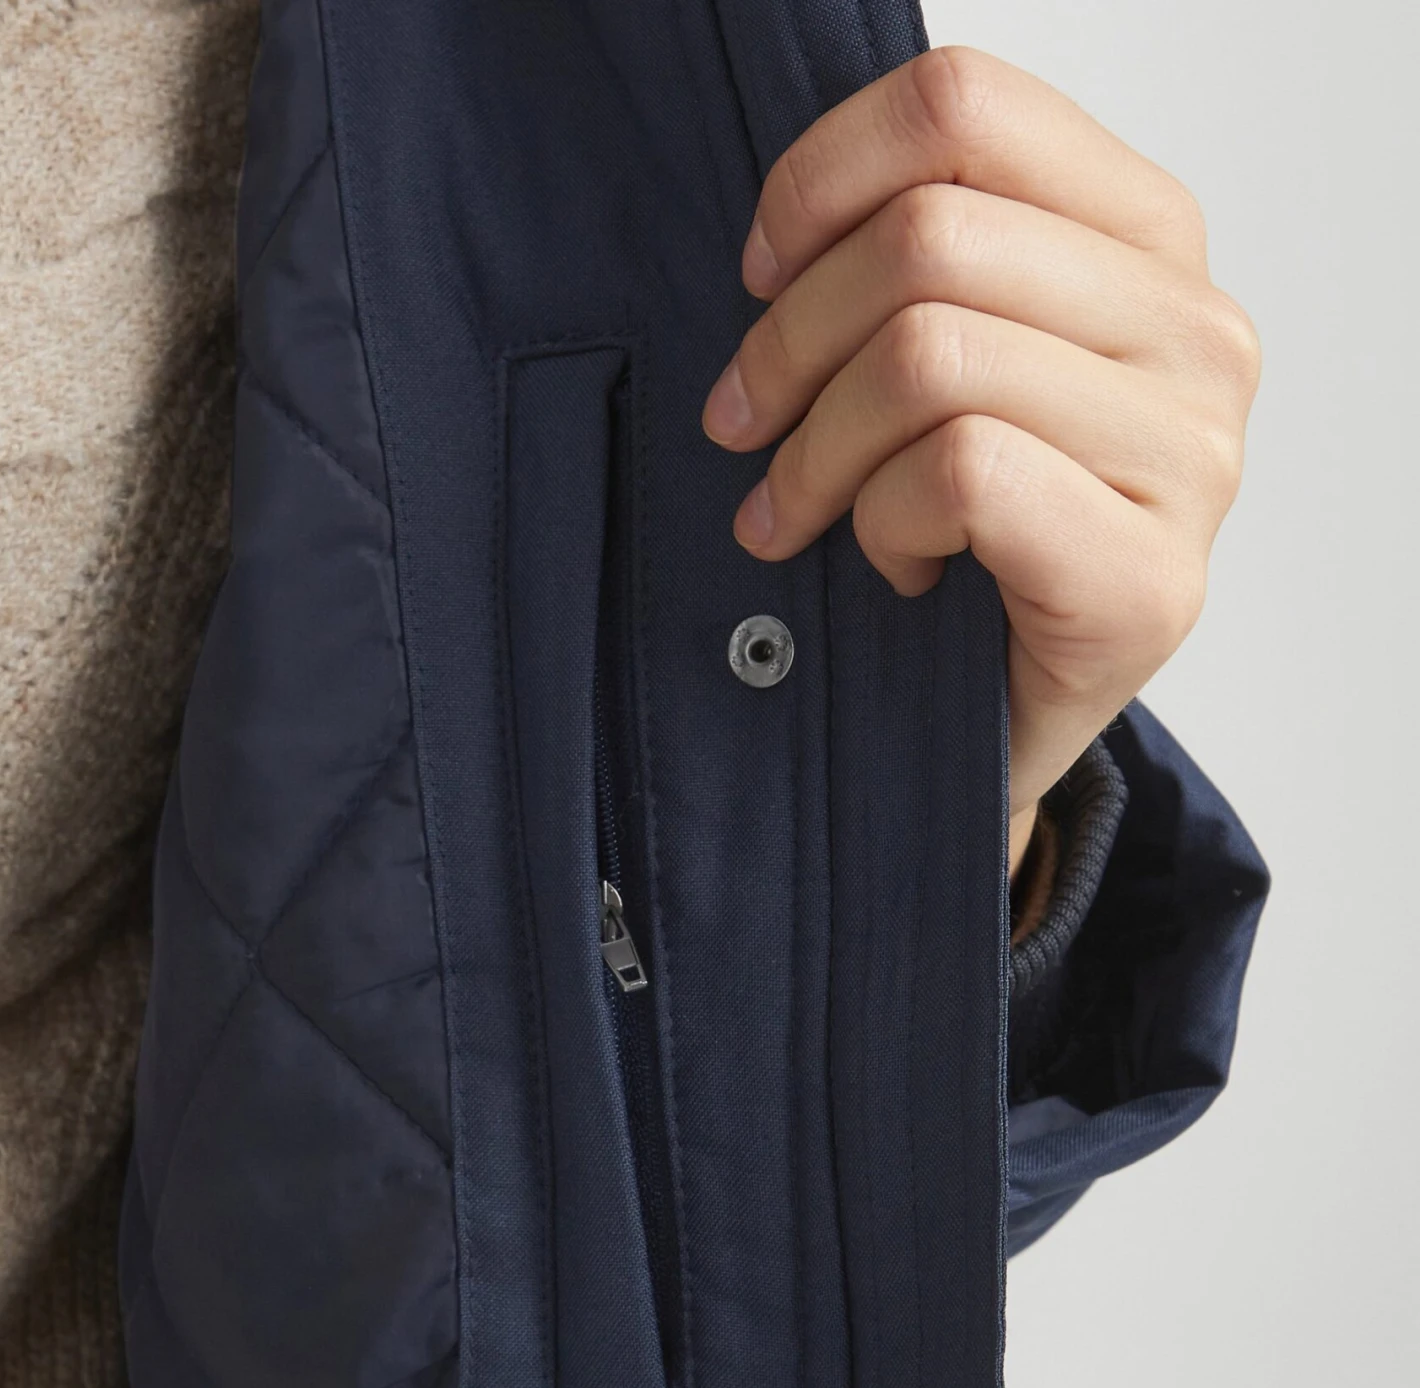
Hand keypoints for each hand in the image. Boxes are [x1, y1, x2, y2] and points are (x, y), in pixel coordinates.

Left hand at [701, 47, 1261, 875]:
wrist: (994, 728)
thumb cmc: (958, 541)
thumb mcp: (937, 364)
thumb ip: (908, 266)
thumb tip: (777, 245)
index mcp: (1146, 237)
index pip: (965, 109)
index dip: (822, 178)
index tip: (760, 274)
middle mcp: (1196, 329)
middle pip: (929, 238)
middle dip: (791, 340)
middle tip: (741, 424)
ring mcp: (1192, 457)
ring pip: (933, 357)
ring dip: (818, 449)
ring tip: (798, 511)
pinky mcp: (1151, 579)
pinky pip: (961, 474)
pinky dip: (881, 525)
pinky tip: (893, 567)